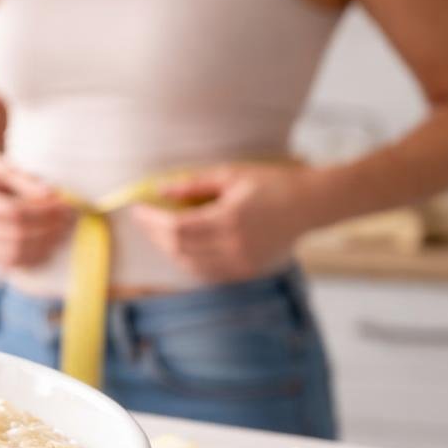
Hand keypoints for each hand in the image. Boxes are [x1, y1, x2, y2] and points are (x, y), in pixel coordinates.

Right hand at [0, 153, 74, 268]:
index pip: (13, 213)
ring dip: (43, 247)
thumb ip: (23, 179)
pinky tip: (48, 246)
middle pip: (16, 236)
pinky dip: (32, 258)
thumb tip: (51, 195)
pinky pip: (10, 264)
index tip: (64, 204)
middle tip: (68, 219)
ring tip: (62, 233)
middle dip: (48, 230)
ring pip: (14, 255)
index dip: (43, 211)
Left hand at [131, 164, 321, 281]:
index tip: (136, 209)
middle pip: (179, 248)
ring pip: (189, 264)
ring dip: (168, 249)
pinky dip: (187, 260)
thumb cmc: (272, 183)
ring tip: (157, 230)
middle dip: (154, 234)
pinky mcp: (246, 272)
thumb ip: (194, 185)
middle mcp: (234, 246)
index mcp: (230, 220)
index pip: (177, 227)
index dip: (152, 220)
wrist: (311, 205)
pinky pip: (206, 272)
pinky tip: (180, 246)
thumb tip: (161, 190)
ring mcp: (241, 263)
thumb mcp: (231, 175)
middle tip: (143, 219)